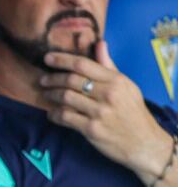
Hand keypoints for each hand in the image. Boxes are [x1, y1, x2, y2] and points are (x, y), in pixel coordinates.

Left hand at [40, 43, 173, 179]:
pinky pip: (65, 117)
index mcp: (116, 81)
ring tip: (46, 94)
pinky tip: (51, 113)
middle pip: (71, 80)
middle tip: (43, 80)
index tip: (47, 58)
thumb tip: (99, 44)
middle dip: (52, 78)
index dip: (62, 60)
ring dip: (51, 95)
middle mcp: (107, 94)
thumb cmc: (133, 112)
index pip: (83, 64)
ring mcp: (99, 112)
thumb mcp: (127, 86)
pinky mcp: (91, 129)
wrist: (143, 142)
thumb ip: (109, 67)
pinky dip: (54, 114)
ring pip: (65, 98)